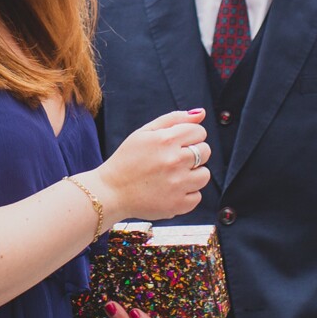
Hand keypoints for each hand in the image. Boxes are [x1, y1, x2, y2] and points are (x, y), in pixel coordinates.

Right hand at [93, 109, 209, 220]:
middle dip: (193, 154)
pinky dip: (187, 194)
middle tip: (173, 160)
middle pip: (205, 151)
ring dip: (193, 174)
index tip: (178, 144)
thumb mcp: (144, 132)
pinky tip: (171, 190)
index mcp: (166, 140)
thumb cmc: (127, 160)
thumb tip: (200, 113)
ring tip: (173, 176)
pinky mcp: (178, 204)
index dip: (190, 136)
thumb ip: (174, 119)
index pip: (199, 132)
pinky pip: (197, 196)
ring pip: (205, 174)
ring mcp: (178, 184)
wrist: (111, 192)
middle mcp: (175, 161)